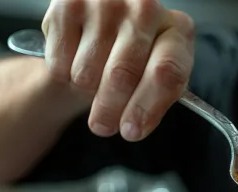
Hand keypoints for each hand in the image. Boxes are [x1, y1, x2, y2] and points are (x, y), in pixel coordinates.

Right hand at [42, 0, 194, 141]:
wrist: (107, 27)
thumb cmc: (142, 57)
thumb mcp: (160, 78)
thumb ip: (155, 101)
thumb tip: (134, 128)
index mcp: (177, 29)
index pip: (166, 72)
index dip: (146, 107)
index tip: (131, 131)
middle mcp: (145, 7)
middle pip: (122, 73)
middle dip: (110, 109)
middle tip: (103, 127)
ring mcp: (106, 3)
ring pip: (87, 72)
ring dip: (87, 90)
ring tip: (95, 82)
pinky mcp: (69, 5)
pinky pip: (60, 62)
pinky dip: (65, 75)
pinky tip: (77, 64)